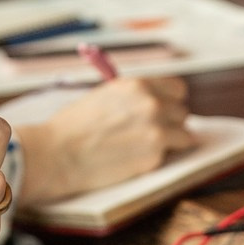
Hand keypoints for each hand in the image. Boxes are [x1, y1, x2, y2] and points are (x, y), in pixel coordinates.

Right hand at [18, 76, 192, 206]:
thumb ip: (133, 98)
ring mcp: (156, 129)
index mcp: (138, 85)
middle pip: (183, 112)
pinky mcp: (155, 155)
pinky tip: (134, 159)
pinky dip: (157, 159)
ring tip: (144, 148)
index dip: (172, 102)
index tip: (165, 111)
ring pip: (184, 136)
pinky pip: (170, 156)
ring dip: (170, 143)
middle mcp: (152, 103)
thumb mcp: (105, 97)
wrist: (58, 153)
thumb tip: (155, 104)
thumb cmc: (72, 127)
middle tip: (151, 134)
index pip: (177, 89)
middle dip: (171, 124)